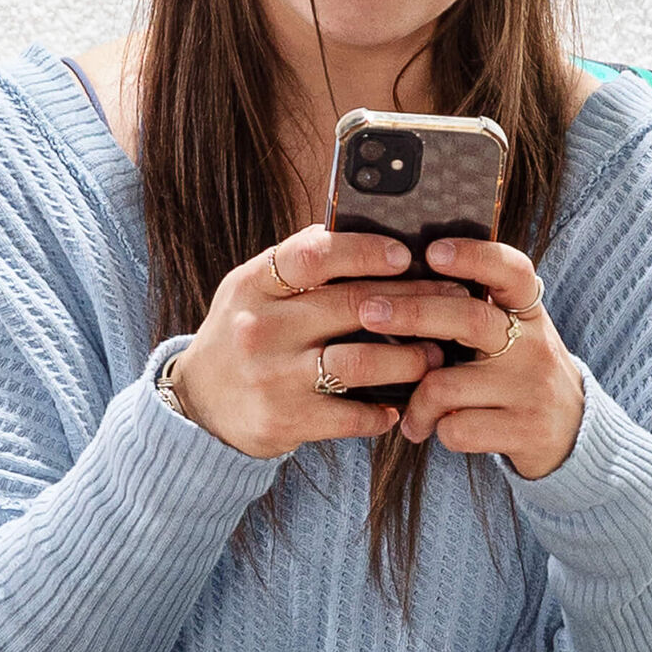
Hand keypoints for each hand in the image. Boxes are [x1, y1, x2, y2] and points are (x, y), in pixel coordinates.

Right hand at [170, 224, 465, 457]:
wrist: (198, 403)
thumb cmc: (246, 332)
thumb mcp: (256, 289)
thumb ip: (303, 263)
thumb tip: (375, 230)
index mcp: (254, 283)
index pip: (314, 254)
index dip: (366, 251)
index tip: (407, 254)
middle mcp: (260, 326)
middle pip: (351, 306)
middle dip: (412, 303)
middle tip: (453, 301)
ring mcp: (272, 376)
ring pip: (360, 361)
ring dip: (409, 358)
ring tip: (435, 354)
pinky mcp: (284, 421)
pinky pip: (352, 415)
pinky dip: (384, 410)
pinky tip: (402, 404)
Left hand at [362, 238, 583, 480]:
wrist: (573, 432)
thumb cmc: (519, 371)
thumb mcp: (512, 331)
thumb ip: (473, 308)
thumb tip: (397, 280)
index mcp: (528, 310)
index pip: (510, 269)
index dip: (473, 255)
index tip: (432, 251)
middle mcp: (535, 344)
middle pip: (470, 319)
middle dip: (412, 313)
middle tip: (368, 312)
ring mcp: (533, 389)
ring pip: (449, 385)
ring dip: (416, 400)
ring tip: (408, 413)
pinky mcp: (526, 431)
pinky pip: (457, 428)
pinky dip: (435, 430)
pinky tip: (434, 431)